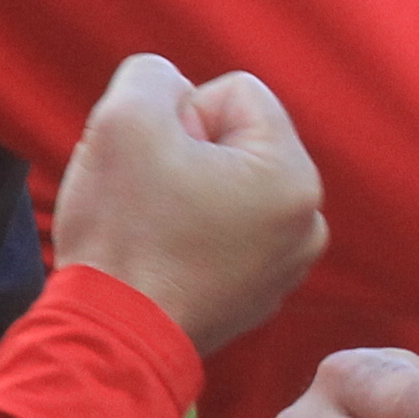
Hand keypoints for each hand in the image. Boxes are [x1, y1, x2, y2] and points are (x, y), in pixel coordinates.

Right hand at [50, 53, 328, 353]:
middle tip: (148, 199)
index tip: (157, 163)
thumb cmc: (122, 233)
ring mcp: (286, 265)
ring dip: (184, 194)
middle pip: (235, 141)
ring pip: (224, 187)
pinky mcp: (256, 296)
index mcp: (294, 176)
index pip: (235, 93)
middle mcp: (308, 221)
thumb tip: (173, 90)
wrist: (110, 341)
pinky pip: (221, 234)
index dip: (180, 115)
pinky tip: (159, 261)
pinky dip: (188, 237)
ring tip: (151, 231)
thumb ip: (153, 76)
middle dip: (185, 154)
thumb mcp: (123, 119)